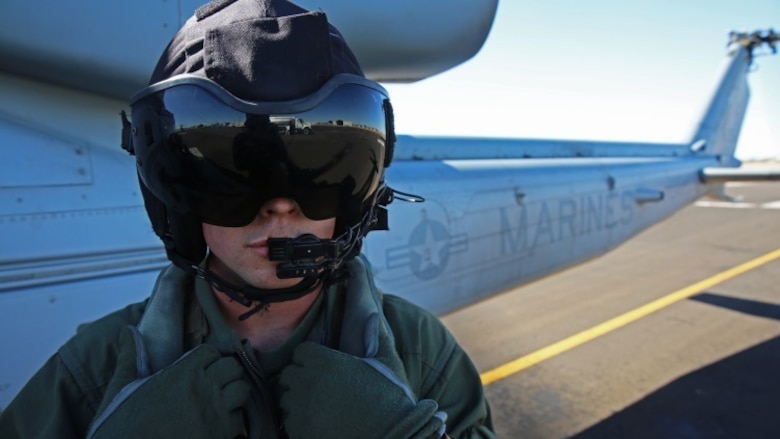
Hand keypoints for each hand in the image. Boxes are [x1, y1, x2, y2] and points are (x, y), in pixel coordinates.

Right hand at [88, 327, 249, 438]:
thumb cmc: (120, 426)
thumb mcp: (121, 389)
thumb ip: (130, 357)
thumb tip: (128, 331)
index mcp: (182, 374)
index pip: (210, 352)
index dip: (206, 357)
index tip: (199, 366)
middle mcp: (204, 390)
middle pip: (232, 367)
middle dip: (224, 371)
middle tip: (212, 380)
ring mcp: (215, 414)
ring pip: (242, 390)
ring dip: (232, 392)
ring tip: (219, 398)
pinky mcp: (219, 436)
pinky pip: (238, 420)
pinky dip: (231, 418)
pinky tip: (216, 421)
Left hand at [279, 341, 445, 438]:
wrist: (392, 435)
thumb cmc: (391, 397)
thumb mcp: (387, 361)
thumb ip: (375, 334)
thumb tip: (372, 312)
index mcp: (324, 361)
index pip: (301, 352)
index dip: (312, 358)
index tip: (325, 367)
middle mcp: (307, 383)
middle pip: (289, 375)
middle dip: (301, 378)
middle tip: (322, 387)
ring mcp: (301, 410)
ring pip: (286, 400)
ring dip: (298, 401)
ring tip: (320, 406)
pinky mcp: (300, 432)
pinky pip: (289, 423)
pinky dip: (300, 422)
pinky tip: (319, 423)